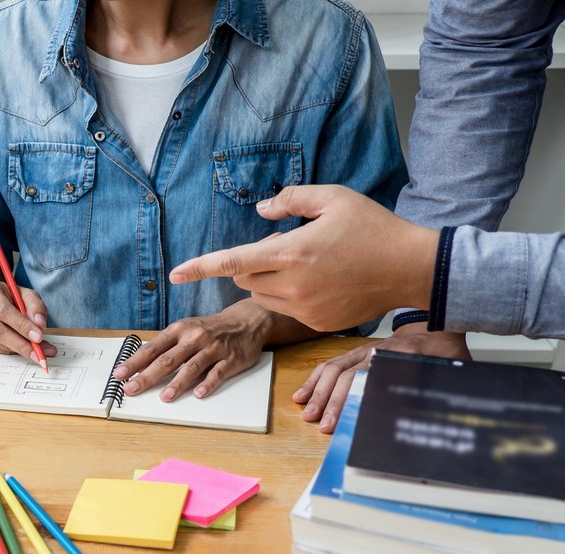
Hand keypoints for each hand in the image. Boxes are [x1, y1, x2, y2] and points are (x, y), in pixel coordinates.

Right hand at [0, 277, 56, 362]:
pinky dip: (11, 350)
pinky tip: (20, 346)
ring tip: (37, 351)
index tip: (39, 336)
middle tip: (40, 353)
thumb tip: (40, 326)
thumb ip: (35, 306)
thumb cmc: (7, 295)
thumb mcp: (25, 293)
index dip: (22, 325)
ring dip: (19, 349)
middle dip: (21, 344)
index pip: (3, 311)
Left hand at [111, 300, 271, 401]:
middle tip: (132, 389)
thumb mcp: (185, 330)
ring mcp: (213, 348)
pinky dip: (208, 383)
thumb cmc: (209, 329)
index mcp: (179, 330)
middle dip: (147, 376)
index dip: (134, 362)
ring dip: (177, 383)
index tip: (120, 375)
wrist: (246, 321)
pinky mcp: (231, 359)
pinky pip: (218, 373)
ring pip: (192, 367)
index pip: (152, 349)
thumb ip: (166, 346)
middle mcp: (194, 338)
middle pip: (167, 360)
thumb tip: (141, 365)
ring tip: (164, 397)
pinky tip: (199, 394)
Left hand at [168, 185, 439, 330]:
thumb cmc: (372, 227)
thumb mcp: (333, 197)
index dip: (199, 267)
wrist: (410, 268)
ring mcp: (303, 308)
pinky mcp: (315, 323)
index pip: (231, 261)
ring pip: (262, 294)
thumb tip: (260, 211)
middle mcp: (292, 285)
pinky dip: (291, 295)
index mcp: (290, 252)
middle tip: (288, 246)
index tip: (175, 274)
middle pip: (244, 277)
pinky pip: (285, 308)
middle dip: (252, 262)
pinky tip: (322, 281)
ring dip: (269, 279)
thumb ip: (290, 199)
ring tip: (307, 263)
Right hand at [295, 324, 470, 432]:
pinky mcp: (355, 351)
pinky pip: (328, 364)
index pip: (370, 378)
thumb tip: (432, 416)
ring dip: (318, 393)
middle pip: (346, 375)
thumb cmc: (444, 352)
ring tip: (306, 414)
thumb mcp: (451, 368)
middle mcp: (376, 351)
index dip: (353, 399)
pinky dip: (313, 381)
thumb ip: (439, 388)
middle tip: (321, 424)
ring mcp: (362, 350)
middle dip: (331, 401)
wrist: (438, 323)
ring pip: (332, 369)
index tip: (342, 421)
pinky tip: (301, 396)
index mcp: (400, 355)